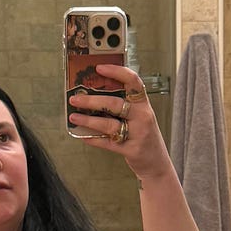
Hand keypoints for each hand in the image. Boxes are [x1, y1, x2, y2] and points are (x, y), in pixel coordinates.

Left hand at [67, 64, 172, 182]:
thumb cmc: (143, 135)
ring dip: (88, 120)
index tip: (99, 68)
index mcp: (144, 104)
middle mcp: (143, 116)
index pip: (133, 81)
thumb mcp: (139, 116)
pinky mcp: (131, 150)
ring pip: (109, 124)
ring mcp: (138, 134)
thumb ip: (122, 104)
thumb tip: (93, 93)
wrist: (157, 163)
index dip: (116, 72)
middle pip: (115, 104)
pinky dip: (93, 139)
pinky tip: (82, 135)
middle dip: (92, 100)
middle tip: (74, 98)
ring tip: (73, 116)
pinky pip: (107, 143)